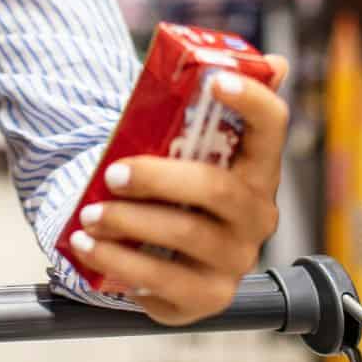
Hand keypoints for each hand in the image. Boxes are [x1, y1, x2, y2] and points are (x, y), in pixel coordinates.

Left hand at [70, 56, 288, 325]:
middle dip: (158, 178)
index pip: (272, 125)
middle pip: (218, 189)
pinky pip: (162, 281)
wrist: (160, 253)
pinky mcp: (206, 298)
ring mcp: (235, 260)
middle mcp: (257, 216)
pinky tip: (87, 246)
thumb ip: (209, 107)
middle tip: (113, 173)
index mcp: (258, 168)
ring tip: (89, 214)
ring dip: (129, 221)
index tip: (216, 80)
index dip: (252, 99)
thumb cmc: (174, 189)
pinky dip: (117, 261)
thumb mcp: (185, 149)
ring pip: (187, 235)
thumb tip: (274, 63)